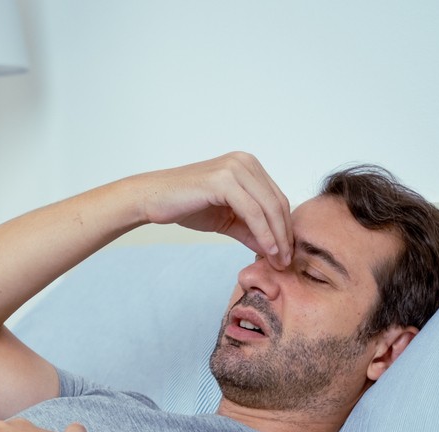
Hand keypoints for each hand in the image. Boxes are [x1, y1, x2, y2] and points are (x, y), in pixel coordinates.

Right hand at [140, 152, 292, 267]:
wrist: (152, 199)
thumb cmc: (185, 205)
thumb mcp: (225, 219)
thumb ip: (249, 229)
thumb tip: (272, 249)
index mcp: (248, 166)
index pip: (277, 198)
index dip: (285, 227)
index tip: (286, 253)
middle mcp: (245, 162)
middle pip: (277, 202)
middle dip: (285, 235)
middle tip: (286, 262)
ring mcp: (235, 169)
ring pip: (268, 207)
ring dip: (277, 238)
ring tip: (279, 261)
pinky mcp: (223, 181)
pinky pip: (252, 212)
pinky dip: (263, 233)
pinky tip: (267, 250)